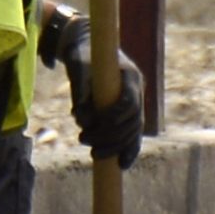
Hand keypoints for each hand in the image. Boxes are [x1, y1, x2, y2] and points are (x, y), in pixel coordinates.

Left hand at [68, 44, 145, 167]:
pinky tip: (120, 165)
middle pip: (132, 121)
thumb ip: (80, 88)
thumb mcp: (78, 65)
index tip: (97, 126)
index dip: (115, 117)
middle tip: (83, 141)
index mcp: (130, 75)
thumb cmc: (81, 55)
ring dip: (114, 146)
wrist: (86, 48)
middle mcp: (137, 90)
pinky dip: (127, 150)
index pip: (129, 102)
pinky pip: (132, 135)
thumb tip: (80, 113)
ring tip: (91, 152)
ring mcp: (135, 102)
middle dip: (110, 137)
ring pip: (132, 131)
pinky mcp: (128, 113)